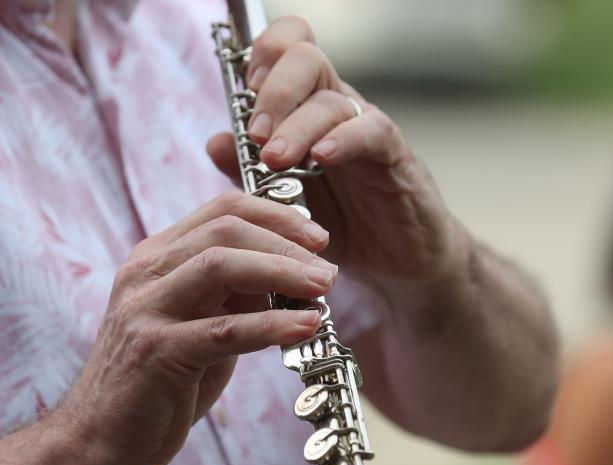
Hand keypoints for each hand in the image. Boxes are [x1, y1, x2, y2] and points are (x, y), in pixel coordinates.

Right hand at [59, 192, 338, 464]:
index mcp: (156, 258)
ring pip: (222, 265)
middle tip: (327, 268)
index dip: (276, 216)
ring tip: (323, 288)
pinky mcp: (155, 352)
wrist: (98, 442)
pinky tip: (307, 327)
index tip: (317, 237)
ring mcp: (146, 310)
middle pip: (226, 229)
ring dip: (282, 272)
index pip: (222, 210)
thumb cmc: (158, 384)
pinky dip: (272, 325)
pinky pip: (224, 329)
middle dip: (287, 242)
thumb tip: (293, 276)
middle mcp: (146, 273)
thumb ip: (236, 296)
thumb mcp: (200, 324)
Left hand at [207, 16, 470, 292]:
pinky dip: (342, 140)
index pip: (285, 51)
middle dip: (273, 91)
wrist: (396, 265)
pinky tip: (321, 158)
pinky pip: (371, 131)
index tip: (243, 100)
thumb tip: (215, 141)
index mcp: (304, 109)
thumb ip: (249, 173)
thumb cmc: (340, 227)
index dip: (261, 58)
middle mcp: (335, 108)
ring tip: (275, 160)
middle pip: (305, 59)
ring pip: (330, 100)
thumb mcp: (283, 205)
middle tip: (257, 136)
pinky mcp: (394, 156)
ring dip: (296, 127)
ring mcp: (366, 128)